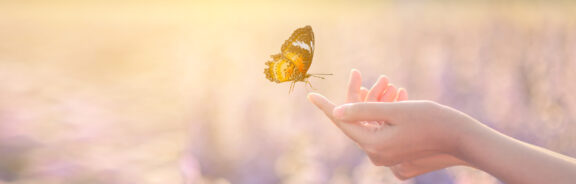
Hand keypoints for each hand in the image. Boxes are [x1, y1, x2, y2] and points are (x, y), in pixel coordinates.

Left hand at [308, 69, 471, 178]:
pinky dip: (385, 115)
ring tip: (389, 84)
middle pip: (358, 123)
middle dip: (361, 97)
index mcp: (374, 145)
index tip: (311, 95)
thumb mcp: (394, 110)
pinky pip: (382, 132)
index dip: (326, 107)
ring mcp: (387, 158)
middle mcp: (377, 156)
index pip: (342, 122)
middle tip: (359, 76)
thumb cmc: (430, 119)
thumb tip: (336, 112)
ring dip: (376, 104)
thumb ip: (362, 110)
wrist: (462, 138)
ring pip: (371, 125)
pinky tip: (396, 97)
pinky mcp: (397, 156)